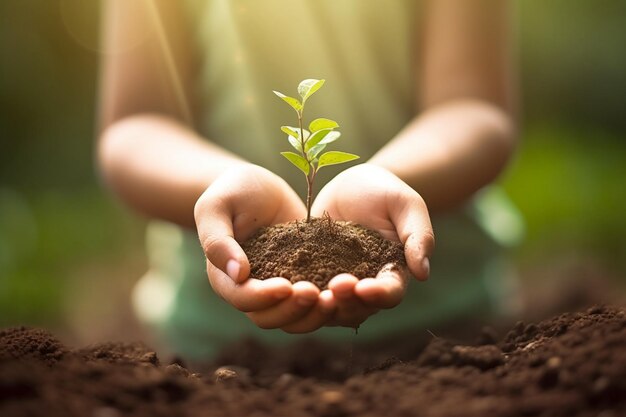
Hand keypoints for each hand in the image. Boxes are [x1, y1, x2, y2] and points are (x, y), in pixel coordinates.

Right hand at [195, 164, 335, 330]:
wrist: (260, 186)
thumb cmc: (232, 191)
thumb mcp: (217, 206)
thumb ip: (217, 238)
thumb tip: (236, 273)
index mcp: (225, 278)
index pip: (242, 298)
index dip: (262, 297)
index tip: (285, 286)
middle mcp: (252, 290)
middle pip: (269, 317)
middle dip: (292, 310)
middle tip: (315, 293)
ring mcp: (279, 288)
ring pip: (295, 318)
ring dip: (314, 315)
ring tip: (335, 298)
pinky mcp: (304, 279)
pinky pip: (316, 302)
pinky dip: (331, 303)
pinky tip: (349, 290)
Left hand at [311, 163, 434, 326]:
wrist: (350, 184)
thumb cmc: (384, 191)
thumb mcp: (405, 204)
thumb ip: (418, 234)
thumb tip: (423, 273)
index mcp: (393, 272)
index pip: (391, 293)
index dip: (379, 294)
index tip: (365, 287)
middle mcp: (366, 285)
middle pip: (359, 308)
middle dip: (347, 301)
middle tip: (335, 286)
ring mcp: (337, 282)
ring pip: (331, 308)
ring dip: (321, 305)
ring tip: (310, 291)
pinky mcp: (312, 275)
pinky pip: (305, 293)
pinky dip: (297, 294)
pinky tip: (286, 284)